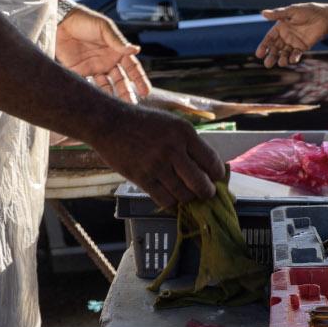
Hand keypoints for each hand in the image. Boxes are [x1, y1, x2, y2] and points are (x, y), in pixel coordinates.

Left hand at [56, 5, 151, 101]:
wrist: (61, 21)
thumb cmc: (85, 21)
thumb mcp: (104, 28)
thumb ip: (118, 41)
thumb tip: (136, 49)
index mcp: (117, 51)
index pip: (132, 68)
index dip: (139, 79)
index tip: (145, 91)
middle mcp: (108, 62)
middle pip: (121, 80)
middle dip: (127, 92)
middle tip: (132, 104)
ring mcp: (94, 68)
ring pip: (107, 86)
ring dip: (113, 96)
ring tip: (117, 106)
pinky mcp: (79, 72)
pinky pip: (88, 85)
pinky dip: (94, 93)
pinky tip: (99, 101)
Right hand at [86, 104, 225, 211]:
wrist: (109, 122)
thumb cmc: (142, 122)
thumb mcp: (172, 124)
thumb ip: (189, 143)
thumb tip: (207, 166)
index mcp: (184, 133)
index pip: (212, 162)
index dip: (218, 175)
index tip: (217, 179)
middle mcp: (173, 149)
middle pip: (200, 184)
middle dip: (207, 192)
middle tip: (206, 193)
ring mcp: (156, 165)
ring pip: (183, 195)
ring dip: (189, 199)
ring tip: (188, 196)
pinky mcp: (141, 178)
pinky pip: (164, 200)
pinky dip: (172, 204)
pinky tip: (173, 200)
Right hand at [256, 4, 327, 67]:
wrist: (323, 16)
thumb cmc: (307, 11)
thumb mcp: (292, 11)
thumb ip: (278, 14)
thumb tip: (263, 13)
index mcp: (280, 28)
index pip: (269, 39)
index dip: (264, 46)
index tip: (259, 54)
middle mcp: (285, 36)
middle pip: (275, 48)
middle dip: (271, 56)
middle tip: (267, 64)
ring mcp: (293, 43)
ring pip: (285, 53)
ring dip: (282, 59)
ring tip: (281, 63)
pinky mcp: (302, 47)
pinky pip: (296, 54)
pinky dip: (294, 57)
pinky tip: (292, 60)